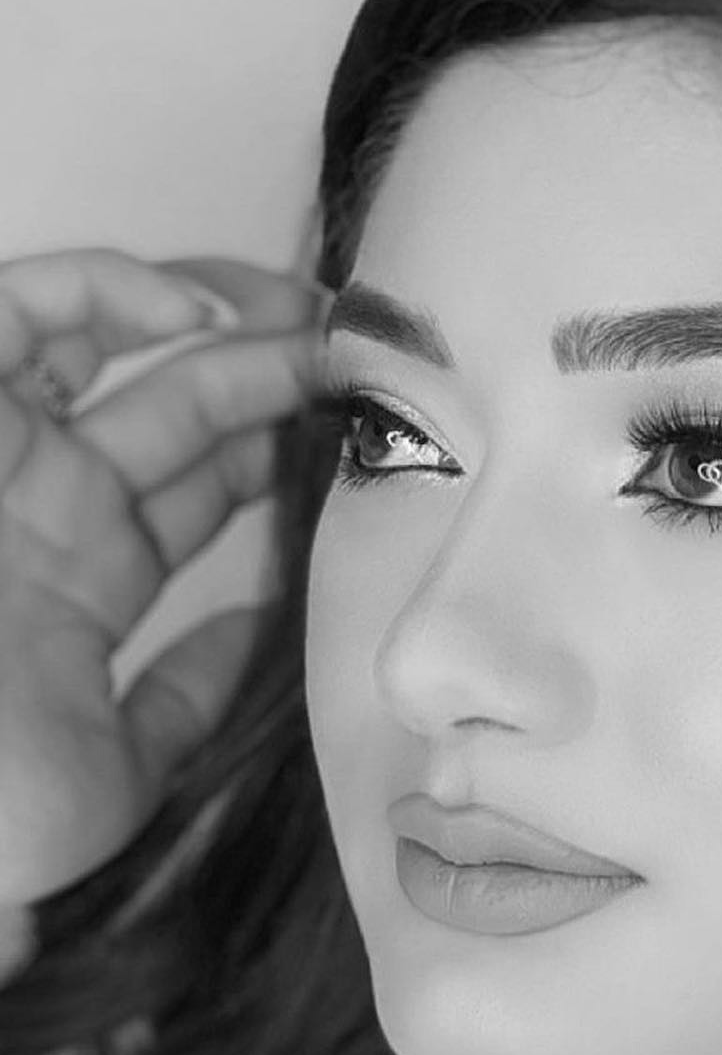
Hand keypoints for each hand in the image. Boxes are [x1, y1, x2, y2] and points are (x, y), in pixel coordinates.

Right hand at [0, 248, 325, 906]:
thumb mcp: (123, 765)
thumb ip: (189, 694)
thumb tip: (259, 630)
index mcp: (83, 579)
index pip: (192, 495)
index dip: (269, 457)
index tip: (352, 434)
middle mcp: (41, 506)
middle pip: (171, 411)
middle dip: (267, 376)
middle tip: (355, 357)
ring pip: (106, 346)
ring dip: (212, 323)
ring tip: (310, 321)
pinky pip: (16, 311)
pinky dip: (102, 289)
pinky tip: (199, 311)